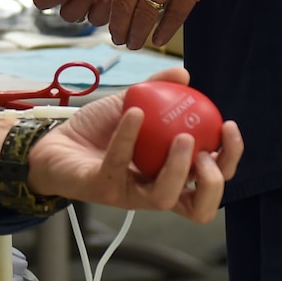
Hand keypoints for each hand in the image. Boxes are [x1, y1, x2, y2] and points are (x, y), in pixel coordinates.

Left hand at [26, 67, 243, 221]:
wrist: (52, 142)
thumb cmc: (96, 131)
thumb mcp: (131, 103)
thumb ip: (157, 89)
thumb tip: (184, 73)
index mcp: (170, 173)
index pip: (212, 178)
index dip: (229, 159)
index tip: (228, 126)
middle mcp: (155, 189)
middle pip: (200, 206)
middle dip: (214, 181)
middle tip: (208, 150)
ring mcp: (129, 193)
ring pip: (165, 198)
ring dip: (179, 168)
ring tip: (182, 137)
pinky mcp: (102, 188)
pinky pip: (120, 165)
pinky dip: (129, 137)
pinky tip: (134, 112)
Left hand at [104, 0, 251, 49]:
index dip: (110, 5)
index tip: (113, 17)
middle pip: (123, 2)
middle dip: (119, 26)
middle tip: (118, 38)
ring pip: (145, 13)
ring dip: (138, 33)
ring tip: (135, 43)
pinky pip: (172, 16)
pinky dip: (164, 31)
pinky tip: (158, 39)